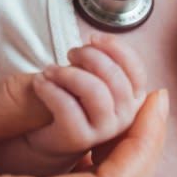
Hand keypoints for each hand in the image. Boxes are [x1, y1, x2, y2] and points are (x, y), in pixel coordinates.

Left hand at [26, 39, 148, 159]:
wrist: (47, 136)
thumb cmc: (72, 100)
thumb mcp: (91, 77)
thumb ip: (101, 63)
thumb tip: (95, 43)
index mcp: (132, 98)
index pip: (136, 69)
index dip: (116, 48)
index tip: (92, 37)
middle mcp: (125, 116)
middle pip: (115, 77)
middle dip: (89, 56)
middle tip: (70, 53)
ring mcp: (105, 130)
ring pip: (95, 92)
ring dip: (68, 73)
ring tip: (49, 70)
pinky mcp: (80, 139)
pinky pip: (68, 108)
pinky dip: (50, 89)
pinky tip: (40, 82)